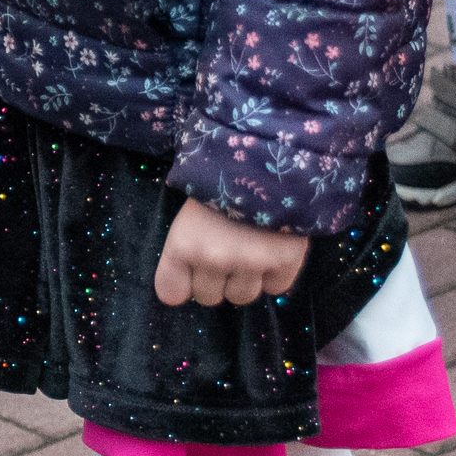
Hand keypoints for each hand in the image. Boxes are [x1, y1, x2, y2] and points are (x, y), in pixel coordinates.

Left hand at [153, 197, 312, 308]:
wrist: (270, 158)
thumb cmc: (222, 183)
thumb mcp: (190, 212)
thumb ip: (186, 252)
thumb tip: (182, 293)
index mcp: (183, 245)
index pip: (171, 292)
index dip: (183, 283)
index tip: (192, 271)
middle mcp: (214, 259)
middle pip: (209, 297)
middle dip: (216, 279)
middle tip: (227, 250)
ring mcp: (251, 263)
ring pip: (242, 297)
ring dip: (246, 278)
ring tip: (251, 247)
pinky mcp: (284, 262)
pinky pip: (276, 288)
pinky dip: (276, 274)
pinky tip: (273, 248)